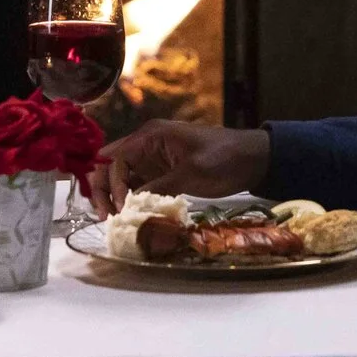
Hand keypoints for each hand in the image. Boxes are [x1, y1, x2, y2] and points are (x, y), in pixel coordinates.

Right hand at [98, 121, 271, 205]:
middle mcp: (146, 145)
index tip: (121, 208)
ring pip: (122, 178)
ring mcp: (153, 160)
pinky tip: (132, 217)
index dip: (112, 183)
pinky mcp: (163, 174)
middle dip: (104, 189)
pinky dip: (132, 201)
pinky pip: (139, 187)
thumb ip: (160, 186)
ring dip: (115, 197)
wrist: (252, 159)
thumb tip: (131, 206)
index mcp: (150, 136)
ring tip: (117, 220)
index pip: (116, 158)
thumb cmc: (224, 158)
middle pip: (111, 166)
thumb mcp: (192, 172)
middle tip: (105, 216)